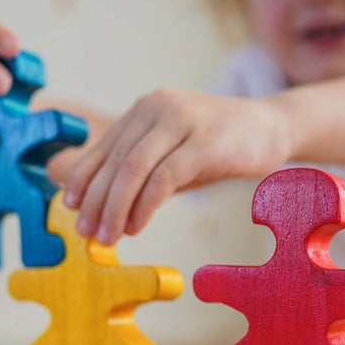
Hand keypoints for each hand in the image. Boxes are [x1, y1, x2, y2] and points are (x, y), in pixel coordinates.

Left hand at [64, 89, 292, 244]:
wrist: (274, 128)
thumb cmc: (220, 147)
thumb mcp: (175, 154)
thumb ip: (145, 172)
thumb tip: (108, 209)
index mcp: (146, 109)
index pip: (104, 146)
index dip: (84, 178)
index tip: (71, 207)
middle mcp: (158, 108)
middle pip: (115, 160)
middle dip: (96, 201)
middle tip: (86, 232)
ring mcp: (181, 121)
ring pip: (133, 169)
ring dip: (115, 208)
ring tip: (107, 236)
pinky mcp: (204, 142)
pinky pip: (163, 178)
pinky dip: (144, 206)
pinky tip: (136, 227)